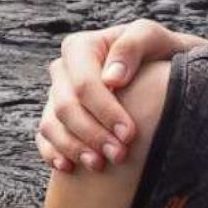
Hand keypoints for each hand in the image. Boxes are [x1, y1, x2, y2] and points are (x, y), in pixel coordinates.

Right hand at [35, 19, 203, 171]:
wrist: (164, 72)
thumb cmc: (161, 52)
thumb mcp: (154, 39)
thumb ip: (133, 46)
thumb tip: (111, 78)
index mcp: (81, 47)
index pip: (84, 84)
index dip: (104, 111)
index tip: (129, 134)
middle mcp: (64, 70)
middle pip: (66, 107)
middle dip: (92, 134)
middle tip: (119, 155)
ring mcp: (57, 95)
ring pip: (52, 125)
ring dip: (74, 149)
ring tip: (100, 165)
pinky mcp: (56, 118)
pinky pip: (44, 138)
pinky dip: (53, 154)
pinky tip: (70, 168)